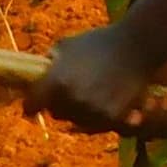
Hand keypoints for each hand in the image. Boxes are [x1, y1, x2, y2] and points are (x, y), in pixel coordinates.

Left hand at [38, 25, 156, 134]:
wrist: (136, 46)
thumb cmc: (99, 42)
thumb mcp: (66, 45)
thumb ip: (51, 63)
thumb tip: (37, 74)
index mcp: (57, 81)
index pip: (32, 105)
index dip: (30, 106)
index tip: (30, 107)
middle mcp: (72, 99)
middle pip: (55, 113)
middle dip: (58, 104)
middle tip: (68, 93)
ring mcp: (93, 110)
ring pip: (76, 121)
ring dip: (79, 111)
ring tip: (89, 93)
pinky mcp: (112, 117)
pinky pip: (97, 124)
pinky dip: (98, 116)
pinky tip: (103, 101)